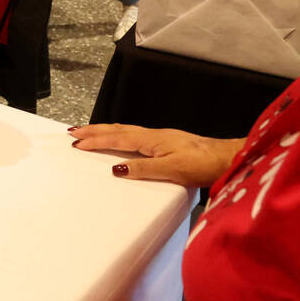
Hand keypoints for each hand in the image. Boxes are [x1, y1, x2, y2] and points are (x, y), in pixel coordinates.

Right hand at [69, 123, 244, 186]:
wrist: (226, 158)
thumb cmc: (202, 164)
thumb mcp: (172, 170)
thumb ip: (143, 169)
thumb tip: (116, 169)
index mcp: (150, 140)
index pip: (116, 139)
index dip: (95, 141)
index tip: (76, 142)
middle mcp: (152, 135)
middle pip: (117, 130)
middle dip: (94, 130)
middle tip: (73, 131)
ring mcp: (159, 138)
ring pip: (125, 131)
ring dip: (104, 131)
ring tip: (89, 132)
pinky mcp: (165, 142)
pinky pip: (133, 135)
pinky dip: (119, 135)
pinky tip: (120, 140)